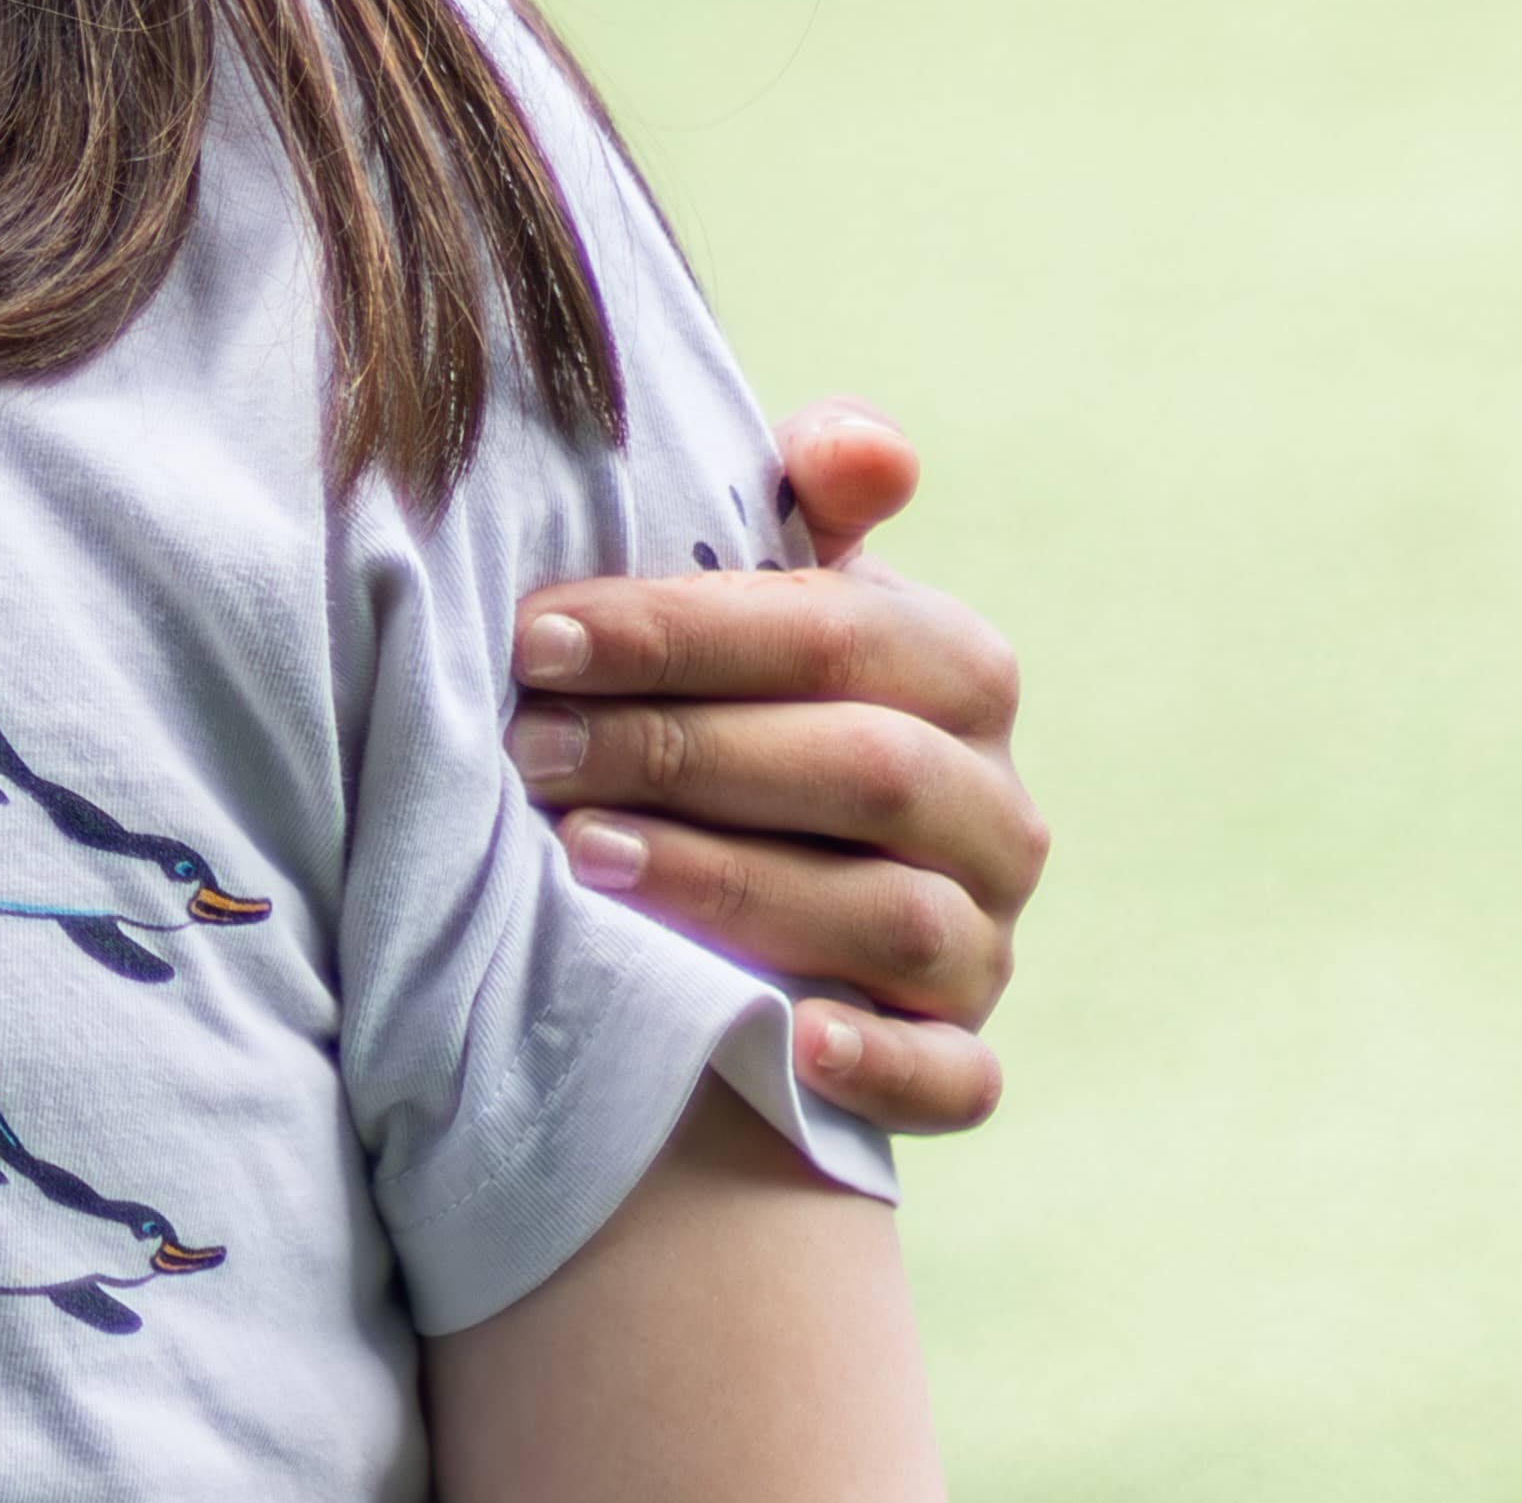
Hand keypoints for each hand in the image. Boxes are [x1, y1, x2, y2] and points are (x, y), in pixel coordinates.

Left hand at [507, 404, 1038, 1138]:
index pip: (836, 631)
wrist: (746, 873)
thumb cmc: (736, 698)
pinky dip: (884, 1063)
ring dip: (731, 887)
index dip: (681, 630)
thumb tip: (861, 445)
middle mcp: (996, 807)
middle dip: (679, 752)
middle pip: (865, 770)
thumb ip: (798, 504)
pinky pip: (955, 1077)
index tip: (536, 634)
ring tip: (581, 858)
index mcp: (957, 670)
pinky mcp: (959, 1053)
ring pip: (894, 917)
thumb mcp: (759, 597)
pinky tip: (796, 1040)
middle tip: (526, 749)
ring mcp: (986, 939)